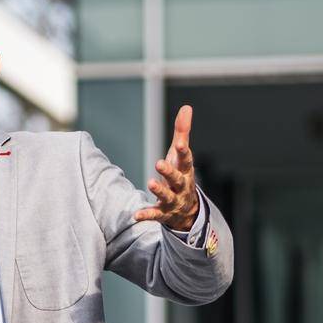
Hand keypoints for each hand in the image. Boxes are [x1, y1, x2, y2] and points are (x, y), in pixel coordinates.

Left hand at [134, 104, 199, 231]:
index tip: (179, 143)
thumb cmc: (181, 175)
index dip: (183, 152)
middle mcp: (182, 186)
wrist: (187, 210)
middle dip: (169, 172)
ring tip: (150, 183)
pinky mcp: (164, 214)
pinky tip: (136, 215)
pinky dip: (147, 215)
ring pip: (168, 196)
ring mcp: (174, 201)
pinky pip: (155, 215)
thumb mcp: (180, 155)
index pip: (187, 160)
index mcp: (186, 170)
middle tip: (159, 163)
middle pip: (178, 179)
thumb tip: (187, 107)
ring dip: (159, 190)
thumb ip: (182, 132)